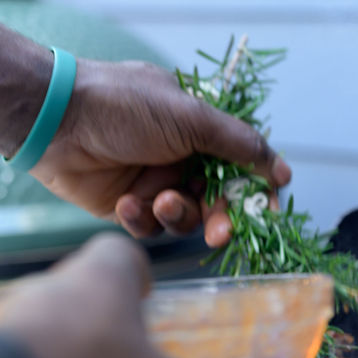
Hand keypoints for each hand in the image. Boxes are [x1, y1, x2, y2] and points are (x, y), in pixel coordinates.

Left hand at [29, 57, 291, 247]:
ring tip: (159, 201)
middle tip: (220, 232)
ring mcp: (155, 183)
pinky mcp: (129, 206)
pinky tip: (127, 203)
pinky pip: (149, 227)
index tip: (267, 214)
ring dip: (177, 214)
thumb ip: (242, 145)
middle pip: (218, 201)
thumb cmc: (123, 106)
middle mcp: (182, 158)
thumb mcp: (193, 117)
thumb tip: (283, 172)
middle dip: (220, 217)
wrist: (56, 120)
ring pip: (186, 218)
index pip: (242, 168)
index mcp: (201, 132)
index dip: (257, 193)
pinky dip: (142, 219)